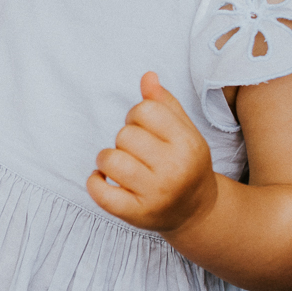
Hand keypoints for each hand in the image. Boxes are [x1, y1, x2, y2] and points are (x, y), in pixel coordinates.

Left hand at [87, 72, 217, 233]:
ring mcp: (155, 194)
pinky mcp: (136, 214)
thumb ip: (165, 103)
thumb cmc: (186, 164)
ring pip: (110, 159)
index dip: (137, 115)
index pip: (146, 110)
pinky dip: (94, 183)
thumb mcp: (184, 132)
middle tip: (136, 151)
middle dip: (124, 138)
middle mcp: (174, 169)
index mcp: (188, 144)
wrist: (197, 211)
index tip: (143, 128)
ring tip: (119, 165)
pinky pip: (100, 192)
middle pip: (125, 135)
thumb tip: (147, 76)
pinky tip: (102, 179)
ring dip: (107, 159)